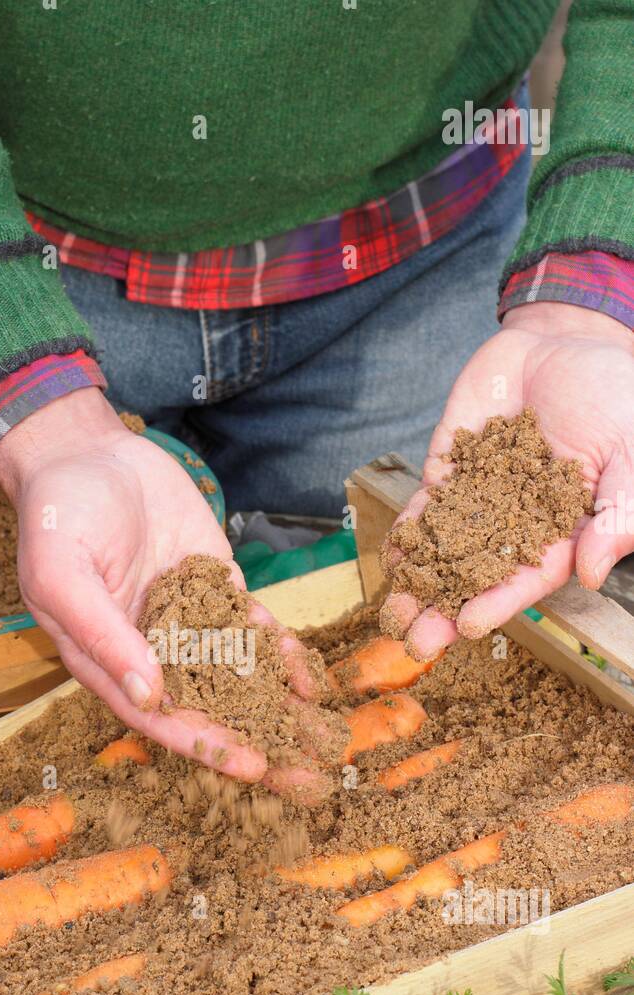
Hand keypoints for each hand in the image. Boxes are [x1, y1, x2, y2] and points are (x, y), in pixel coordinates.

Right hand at [0, 388, 331, 797]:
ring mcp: (186, 618)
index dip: (204, 744)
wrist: (87, 451)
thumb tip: (147, 694)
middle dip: (255, 738)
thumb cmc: (58, 515)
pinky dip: (279, 650)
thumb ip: (102, 635)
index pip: (159, 715)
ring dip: (277, 705)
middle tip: (303, 772)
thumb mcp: (63, 573)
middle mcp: (149, 649)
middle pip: (206, 706)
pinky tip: (309, 673)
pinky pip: (251, 626)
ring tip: (321, 736)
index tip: (249, 766)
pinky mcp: (214, 586)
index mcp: (105, 659)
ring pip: (237, 672)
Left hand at [382, 303, 633, 658]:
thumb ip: (617, 512)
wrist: (567, 344)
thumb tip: (593, 574)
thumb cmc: (615, 397)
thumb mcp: (632, 450)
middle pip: (477, 576)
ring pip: (444, 550)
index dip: (498, 603)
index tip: (468, 626)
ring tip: (392, 613)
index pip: (528, 578)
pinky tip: (392, 557)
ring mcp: (480, 499)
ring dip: (417, 584)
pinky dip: (408, 532)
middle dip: (444, 610)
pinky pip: (426, 507)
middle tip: (415, 643)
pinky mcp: (450, 470)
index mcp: (563, 531)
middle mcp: (516, 525)